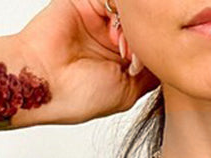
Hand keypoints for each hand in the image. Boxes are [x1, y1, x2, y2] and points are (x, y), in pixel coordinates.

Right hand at [17, 0, 157, 126]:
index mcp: (119, 60)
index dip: (154, 54)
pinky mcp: (86, 1)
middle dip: (143, 40)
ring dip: (131, 28)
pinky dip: (121, 12)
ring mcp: (99, 17)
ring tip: (120, 47)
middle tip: (131, 59)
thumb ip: (149, 74)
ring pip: (131, 12)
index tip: (141, 70)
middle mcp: (110, 37)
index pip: (149, 46)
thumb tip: (167, 61)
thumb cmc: (77, 95)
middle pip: (142, 27)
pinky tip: (114, 32)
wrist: (43, 82)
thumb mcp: (127, 91)